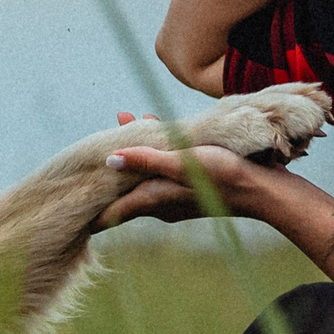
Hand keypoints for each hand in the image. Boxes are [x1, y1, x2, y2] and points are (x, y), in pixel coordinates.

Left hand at [96, 119, 277, 230]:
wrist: (267, 191)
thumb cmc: (225, 175)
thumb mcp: (182, 163)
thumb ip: (145, 160)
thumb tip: (108, 160)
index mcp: (153, 200)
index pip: (111, 212)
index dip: (89, 208)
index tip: (67, 204)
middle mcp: (162, 203)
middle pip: (125, 188)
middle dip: (109, 166)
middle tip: (91, 145)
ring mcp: (178, 196)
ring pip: (145, 175)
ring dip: (134, 151)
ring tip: (124, 121)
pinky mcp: (193, 186)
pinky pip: (165, 168)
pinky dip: (156, 150)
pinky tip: (157, 127)